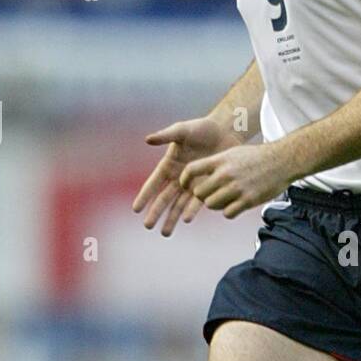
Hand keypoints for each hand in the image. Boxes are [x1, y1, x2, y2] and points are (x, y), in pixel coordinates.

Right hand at [133, 116, 228, 235]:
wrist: (225, 131)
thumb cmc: (201, 128)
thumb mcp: (182, 130)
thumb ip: (166, 136)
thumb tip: (147, 139)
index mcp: (169, 165)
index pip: (153, 184)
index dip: (145, 196)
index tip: (136, 209)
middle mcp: (178, 177)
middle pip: (164, 198)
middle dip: (156, 212)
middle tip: (148, 226)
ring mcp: (193, 184)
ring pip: (179, 205)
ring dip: (172, 218)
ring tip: (165, 233)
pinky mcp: (207, 186)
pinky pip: (198, 202)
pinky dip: (192, 210)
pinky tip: (186, 220)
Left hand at [180, 140, 295, 219]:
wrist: (282, 160)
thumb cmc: (258, 157)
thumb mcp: (234, 153)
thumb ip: (217, 164)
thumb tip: (203, 173)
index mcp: (220, 160)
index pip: (191, 170)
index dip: (184, 180)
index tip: (185, 186)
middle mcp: (225, 174)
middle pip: (199, 193)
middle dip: (202, 196)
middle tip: (211, 195)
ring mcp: (236, 188)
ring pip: (211, 205)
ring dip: (215, 205)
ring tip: (225, 200)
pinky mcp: (247, 200)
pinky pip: (227, 213)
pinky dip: (228, 212)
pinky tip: (236, 205)